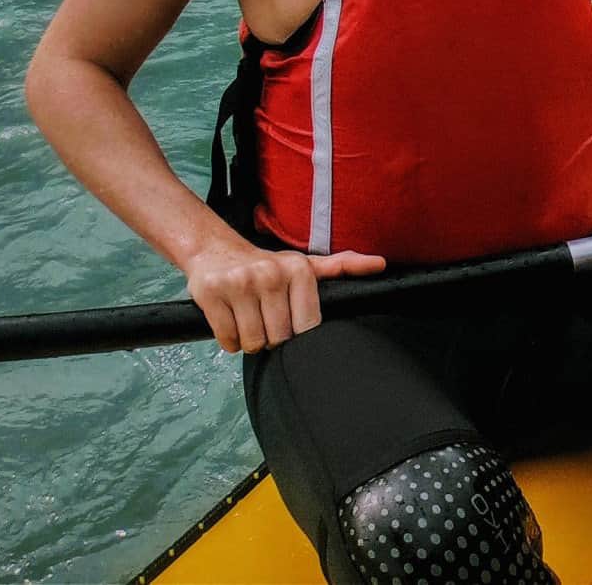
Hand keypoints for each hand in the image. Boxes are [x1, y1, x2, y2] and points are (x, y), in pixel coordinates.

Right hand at [183, 237, 385, 353]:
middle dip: (272, 338)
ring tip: (249, 319)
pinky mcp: (210, 294)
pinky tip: (232, 321)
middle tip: (265, 320)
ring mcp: (239, 283)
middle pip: (278, 337)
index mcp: (299, 269)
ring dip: (250, 341)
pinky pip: (227, 340)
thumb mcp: (306, 264)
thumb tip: (381, 264)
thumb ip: (342, 266)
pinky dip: (230, 341)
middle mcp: (270, 274)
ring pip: (252, 342)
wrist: (216, 250)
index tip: (289, 321)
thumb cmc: (268, 265)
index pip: (307, 325)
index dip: (297, 332)